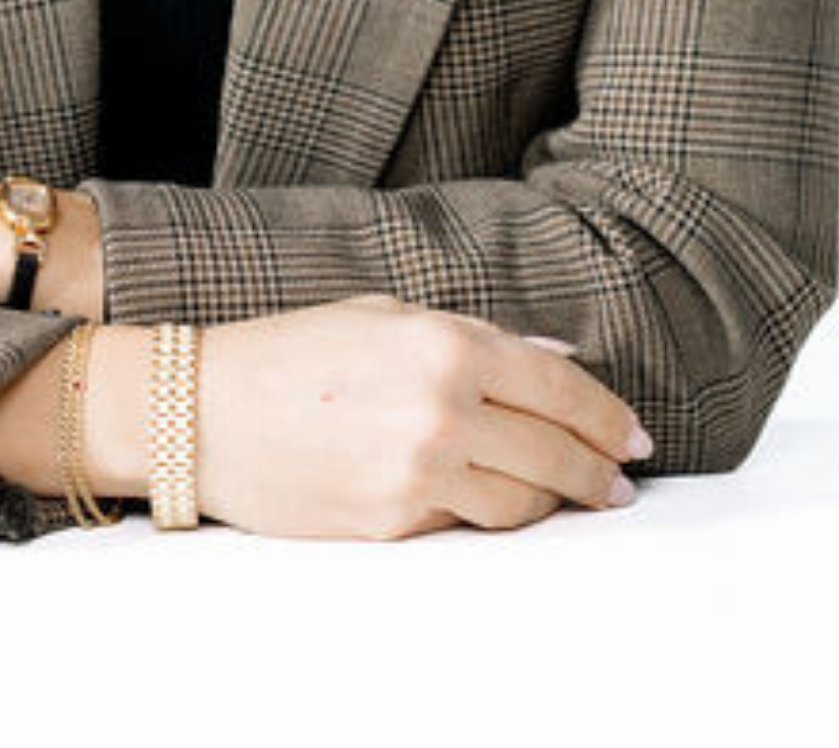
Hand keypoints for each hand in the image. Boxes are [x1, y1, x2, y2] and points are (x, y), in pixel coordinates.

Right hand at [195, 294, 650, 538]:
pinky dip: (492, 513)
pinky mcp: (393, 524)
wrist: (204, 410)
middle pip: (553, 453)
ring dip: (556, 503)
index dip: (606, 416)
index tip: (634, 438)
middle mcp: (442, 411)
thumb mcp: (385, 315)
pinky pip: (465, 524)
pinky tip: (505, 505)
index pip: (558, 386)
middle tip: (620, 482)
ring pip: (520, 503)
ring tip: (575, 498)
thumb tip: (554, 354)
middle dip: (596, 470)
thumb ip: (477, 336)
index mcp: (446, 345)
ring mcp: (419, 474)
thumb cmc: (292, 351)